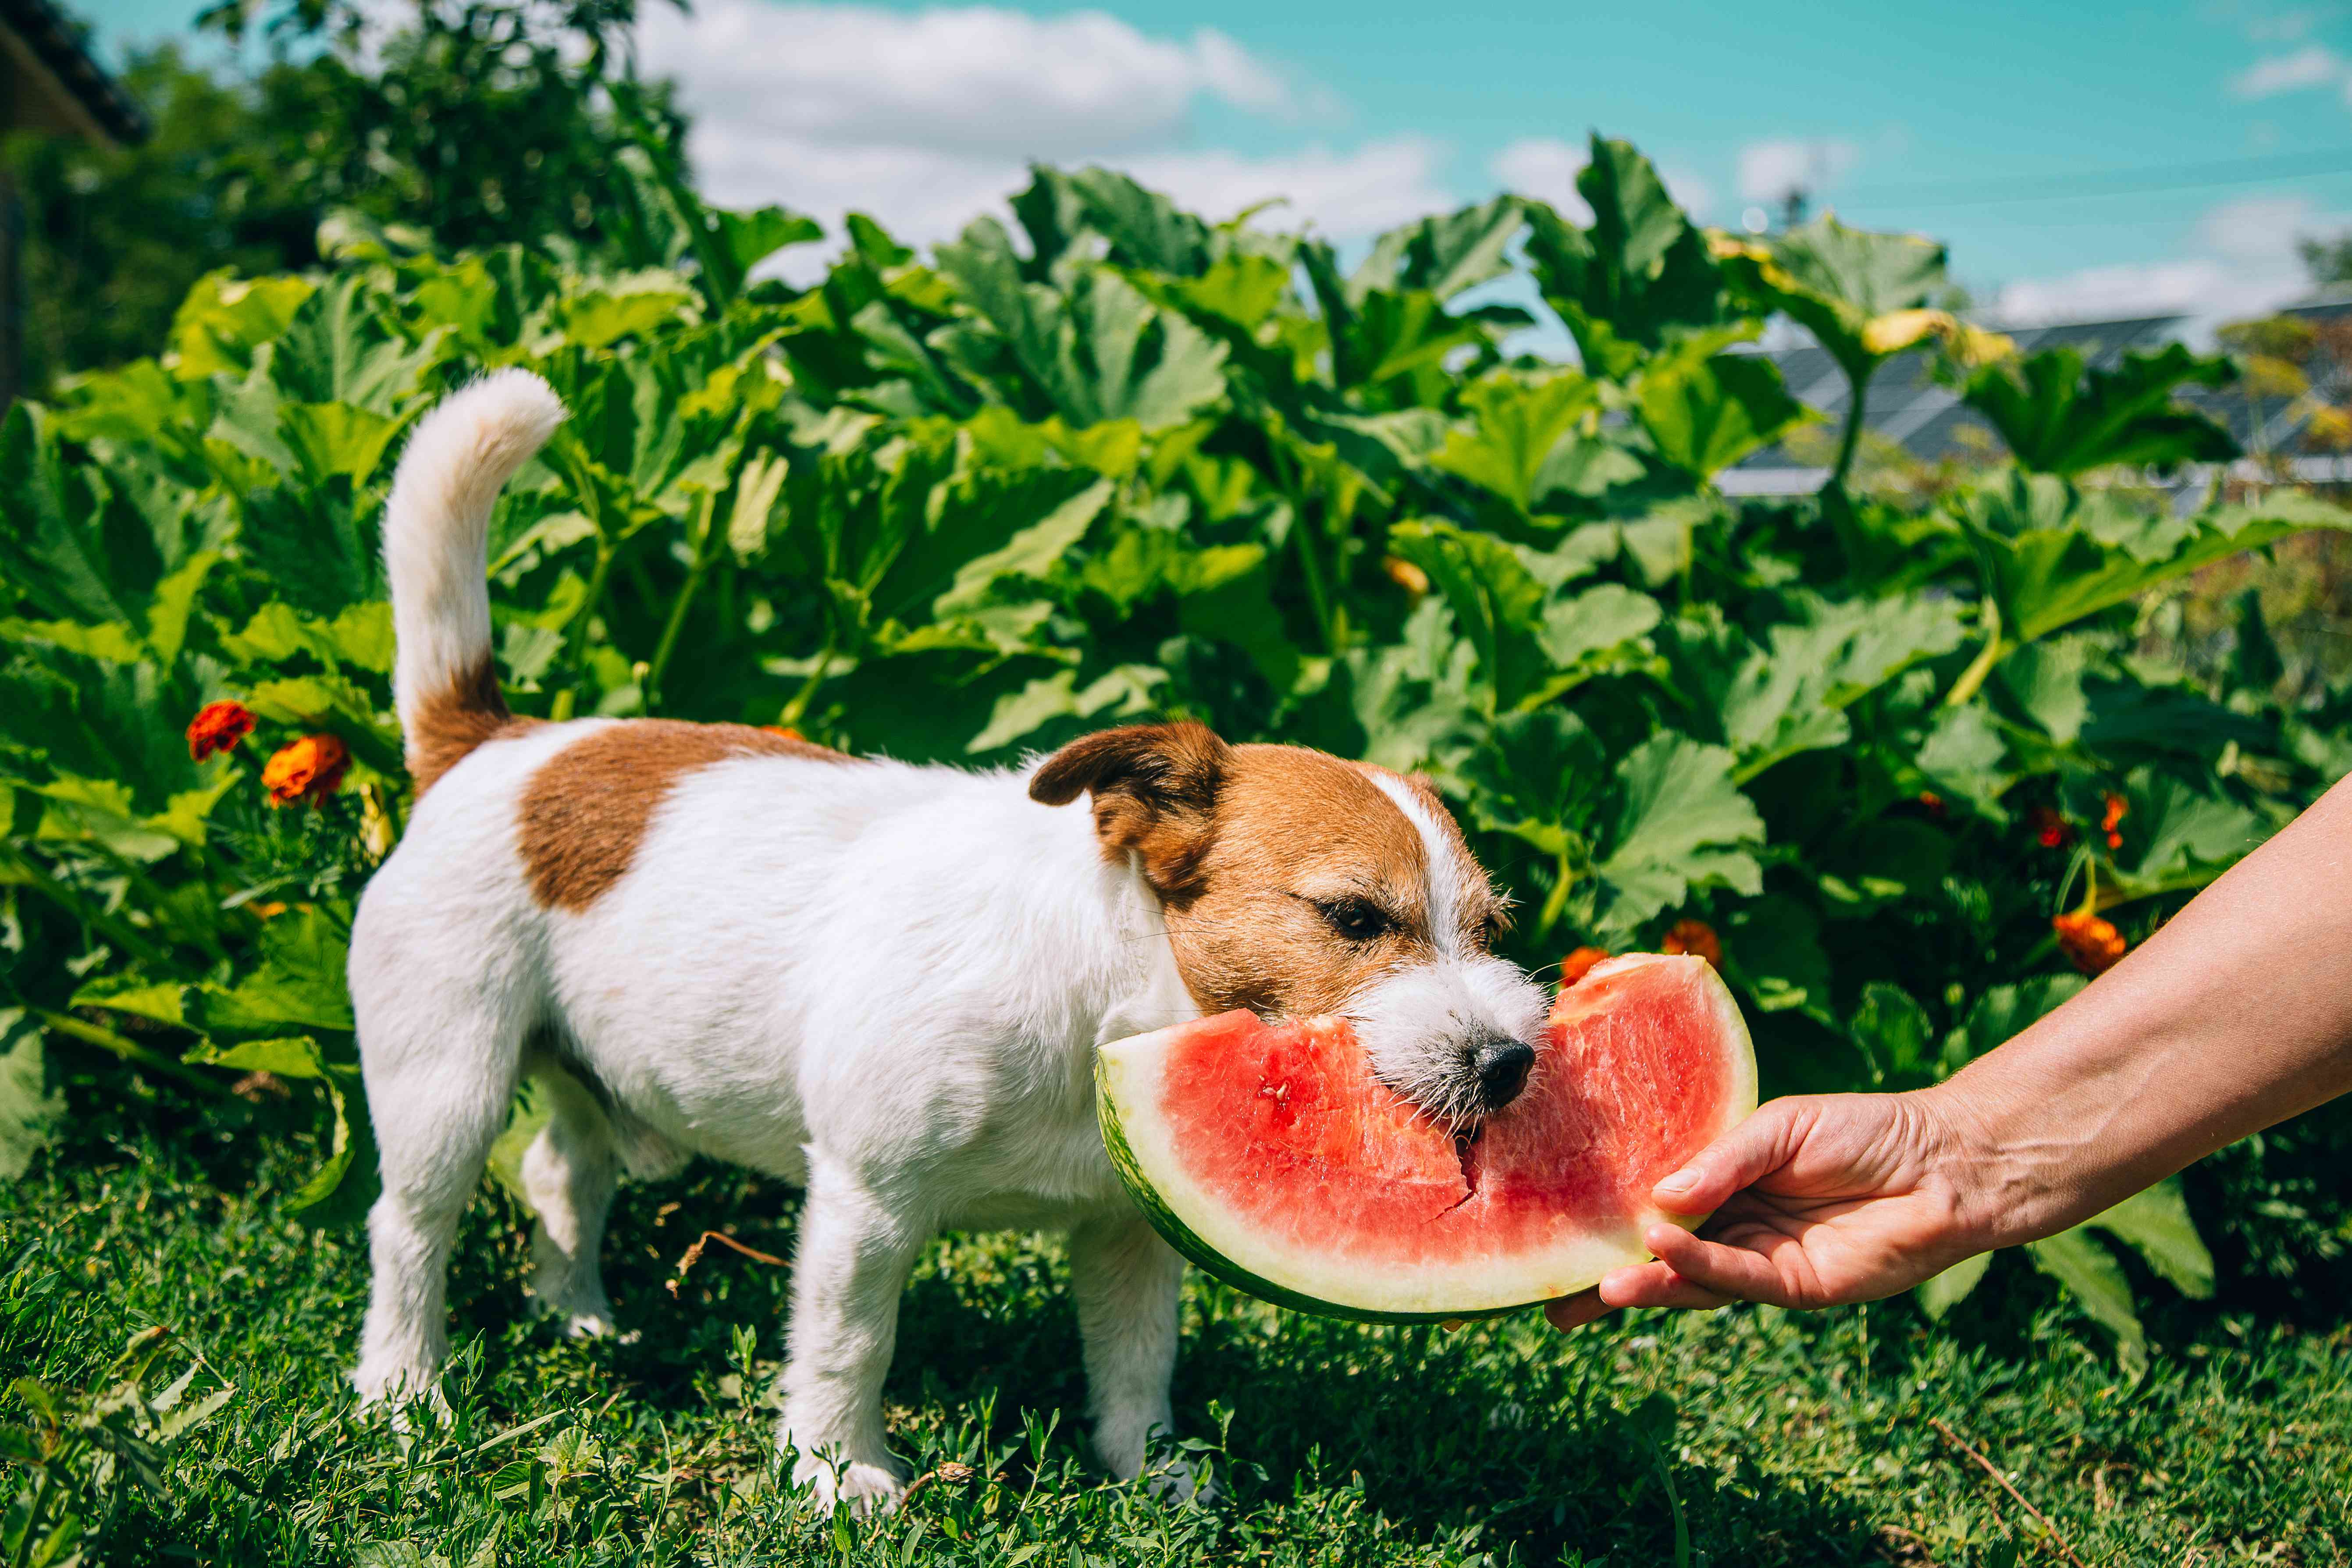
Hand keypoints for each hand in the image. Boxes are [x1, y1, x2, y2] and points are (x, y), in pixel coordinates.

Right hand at [1545, 1090, 1993, 1329]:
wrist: (1945, 1163)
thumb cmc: (1866, 1132)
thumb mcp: (1781, 1126)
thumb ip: (1721, 1160)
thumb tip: (1658, 1197)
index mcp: (1726, 1184)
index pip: (1656, 1207)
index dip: (1609, 1221)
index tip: (1555, 1232)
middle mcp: (1735, 1227)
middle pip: (1660, 1257)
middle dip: (1608, 1280)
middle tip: (1553, 1303)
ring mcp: (1763, 1260)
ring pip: (1691, 1279)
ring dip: (1645, 1281)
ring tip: (1600, 1283)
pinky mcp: (1796, 1286)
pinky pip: (1735, 1278)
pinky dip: (1695, 1267)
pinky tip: (1660, 1249)